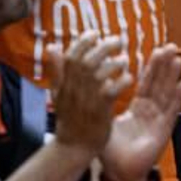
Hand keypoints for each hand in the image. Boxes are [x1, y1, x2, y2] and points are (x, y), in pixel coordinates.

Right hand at [48, 31, 131, 155]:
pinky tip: (128, 78)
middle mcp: (74, 89)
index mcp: (63, 83)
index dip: (83, 41)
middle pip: (87, 61)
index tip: (95, 33)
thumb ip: (57, 69)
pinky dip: (122, 81)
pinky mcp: (100, 111)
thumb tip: (52, 46)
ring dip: (115, 63)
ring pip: (100, 73)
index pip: (71, 56)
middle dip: (103, 46)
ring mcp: (86, 100)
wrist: (73, 147)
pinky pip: (112, 90)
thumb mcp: (57, 92)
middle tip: (118, 40)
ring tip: (124, 59)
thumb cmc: (68, 118)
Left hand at [100, 44, 180, 180]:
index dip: (153, 67)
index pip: (146, 82)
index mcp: (137, 108)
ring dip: (173, 77)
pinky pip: (172, 111)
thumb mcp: (103, 122)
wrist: (119, 174)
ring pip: (167, 94)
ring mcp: (158, 120)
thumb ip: (100, 104)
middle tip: (171, 46)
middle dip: (165, 65)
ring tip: (178, 59)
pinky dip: (178, 97)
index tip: (158, 49)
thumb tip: (90, 85)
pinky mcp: (163, 131)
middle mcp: (150, 111)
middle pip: (159, 84)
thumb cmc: (112, 152)